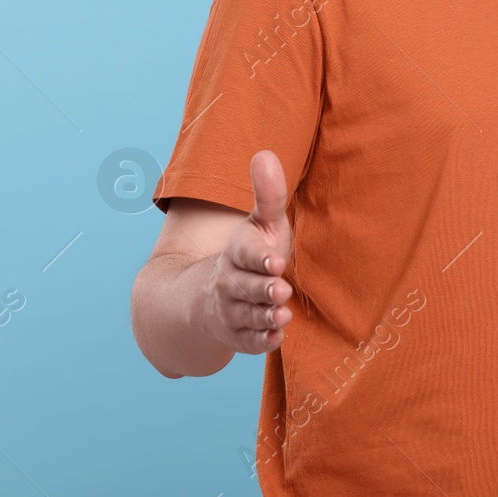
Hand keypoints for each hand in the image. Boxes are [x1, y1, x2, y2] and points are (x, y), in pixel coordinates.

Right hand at [199, 149, 295, 353]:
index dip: (259, 258)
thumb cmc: (252, 253)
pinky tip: (277, 338)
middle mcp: (229, 282)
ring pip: (246, 316)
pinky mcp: (238, 336)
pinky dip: (261, 341)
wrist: (214, 294)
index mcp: (236, 253)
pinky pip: (248, 342)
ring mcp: (231, 311)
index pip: (244, 254)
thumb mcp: (261, 223)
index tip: (276, 261)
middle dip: (262, 290)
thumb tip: (265, 154)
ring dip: (264, 316)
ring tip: (283, 314)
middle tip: (281, 290)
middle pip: (244, 287)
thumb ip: (268, 195)